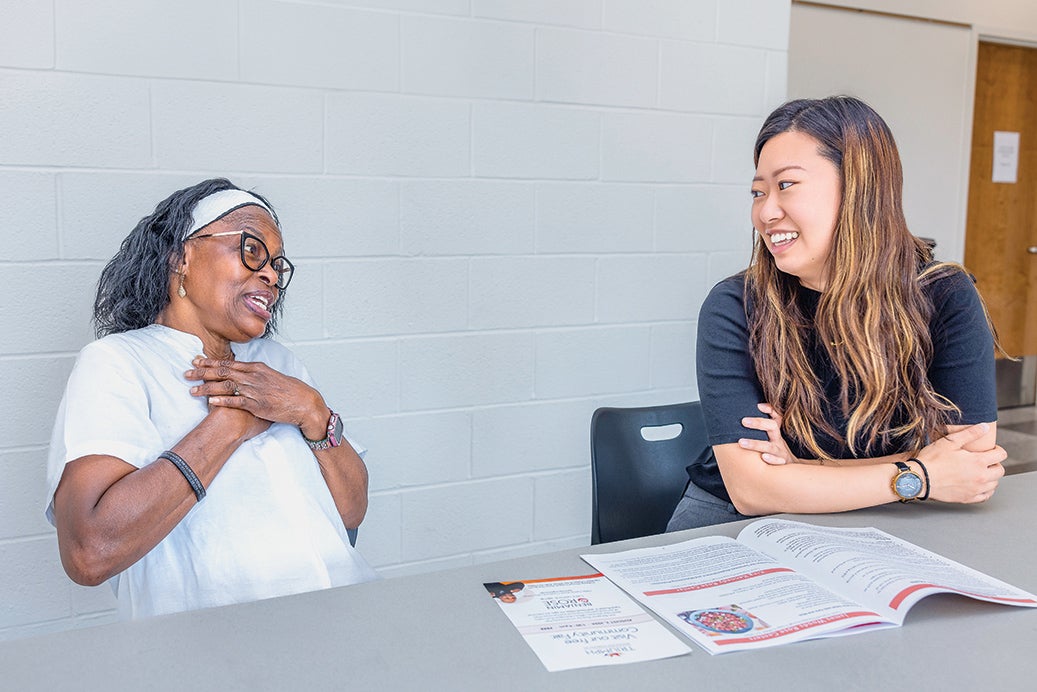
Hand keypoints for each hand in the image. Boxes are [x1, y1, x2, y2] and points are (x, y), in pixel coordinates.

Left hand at [186, 356, 326, 435]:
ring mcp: (255, 390)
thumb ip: (255, 374)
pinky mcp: (257, 404)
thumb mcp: (271, 376)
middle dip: (203, 373)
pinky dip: (222, 401)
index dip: (210, 363)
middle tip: (187, 373)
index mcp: (256, 368)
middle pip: (223, 372)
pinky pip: (236, 402)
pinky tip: (210, 402)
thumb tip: (241, 373)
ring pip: (226, 386)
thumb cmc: (289, 390)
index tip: (196, 362)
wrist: (304, 401)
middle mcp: (253, 376)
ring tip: (192, 390)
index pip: (228, 363)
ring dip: (207, 388)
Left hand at [738, 403, 800, 465]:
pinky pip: (778, 462)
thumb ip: (763, 425)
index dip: (770, 410)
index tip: (758, 406)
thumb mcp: (773, 437)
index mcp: (775, 432)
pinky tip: (764, 457)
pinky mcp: (782, 464)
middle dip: (758, 423)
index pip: (776, 416)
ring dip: (755, 444)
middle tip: (743, 421)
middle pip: (772, 427)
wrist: (790, 468)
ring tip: (741, 442)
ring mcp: (780, 452)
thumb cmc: (776, 449)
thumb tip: (756, 408)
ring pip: (769, 446)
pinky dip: (772, 460)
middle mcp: (778, 440)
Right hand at [916, 422, 1005, 502]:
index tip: (991, 450)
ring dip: (991, 477)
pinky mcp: (968, 498)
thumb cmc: (932, 460)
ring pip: (995, 484)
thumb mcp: (950, 442)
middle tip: (985, 461)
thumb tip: (985, 427)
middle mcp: (980, 477)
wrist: (920, 478)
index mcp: (978, 462)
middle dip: (995, 464)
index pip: (1001, 455)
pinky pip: (986, 496)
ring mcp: (975, 489)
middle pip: (1000, 471)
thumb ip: (970, 433)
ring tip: (981, 472)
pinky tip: (979, 485)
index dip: (997, 450)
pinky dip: (986, 490)